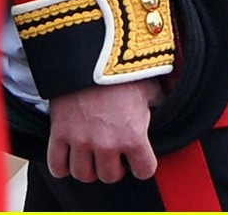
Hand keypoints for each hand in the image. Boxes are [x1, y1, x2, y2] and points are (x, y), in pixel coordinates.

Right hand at [47, 77, 162, 183]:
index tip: (139, 157)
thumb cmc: (120, 68)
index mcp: (133, 135)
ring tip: (92, 154)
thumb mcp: (149, 85)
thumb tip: (170, 100)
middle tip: (114, 152)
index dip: (143, 163)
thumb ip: (159, 100)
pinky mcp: (59, 134)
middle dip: (114, 166)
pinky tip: (70, 155)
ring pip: (84, 174)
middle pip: (110, 176)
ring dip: (90, 167)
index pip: (144, 170)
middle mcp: (107, 144)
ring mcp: (81, 141)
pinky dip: (62, 165)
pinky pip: (57, 166)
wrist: (89, 52)